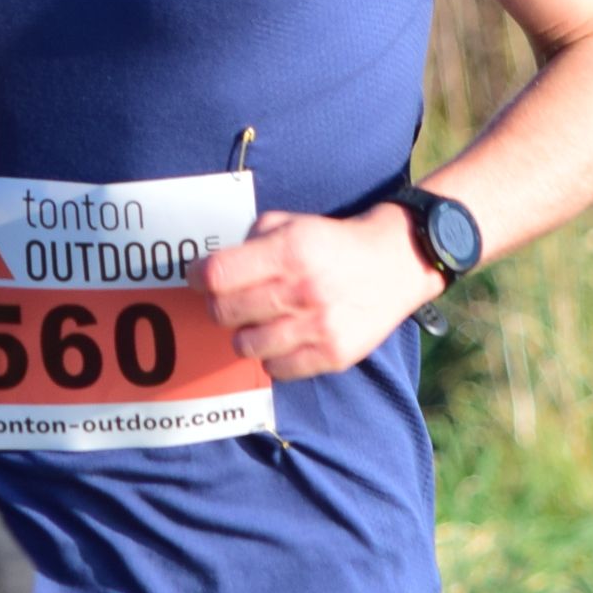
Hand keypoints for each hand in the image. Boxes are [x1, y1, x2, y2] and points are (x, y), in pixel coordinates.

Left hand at [195, 206, 444, 379]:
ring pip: (245, 346)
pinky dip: (272, 356)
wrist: (395, 263)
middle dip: (219, 306)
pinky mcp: (333, 354)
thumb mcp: (292, 223)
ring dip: (245, 334)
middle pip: (224, 313)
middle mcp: (302, 290)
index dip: (197, 277)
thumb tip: (212, 269)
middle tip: (229, 301)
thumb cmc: (332, 243)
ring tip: (259, 321)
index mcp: (289, 250)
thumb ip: (251, 240)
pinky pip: (276, 369)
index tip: (196, 278)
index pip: (218, 275)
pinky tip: (283, 338)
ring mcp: (318, 326)